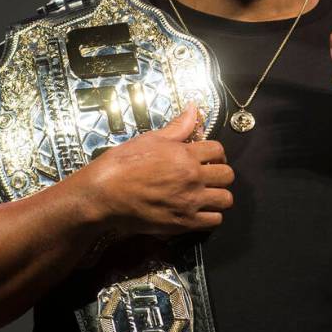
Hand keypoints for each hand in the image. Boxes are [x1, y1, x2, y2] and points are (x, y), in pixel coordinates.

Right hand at [84, 104, 234, 237]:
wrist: (103, 194)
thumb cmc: (122, 164)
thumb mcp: (150, 139)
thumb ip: (178, 127)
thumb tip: (194, 108)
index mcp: (185, 155)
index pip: (219, 150)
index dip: (215, 152)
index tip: (208, 157)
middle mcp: (192, 178)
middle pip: (227, 175)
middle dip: (220, 173)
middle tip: (208, 175)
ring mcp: (189, 202)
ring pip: (225, 199)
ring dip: (218, 195)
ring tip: (206, 194)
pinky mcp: (183, 223)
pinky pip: (214, 221)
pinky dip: (210, 216)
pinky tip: (199, 210)